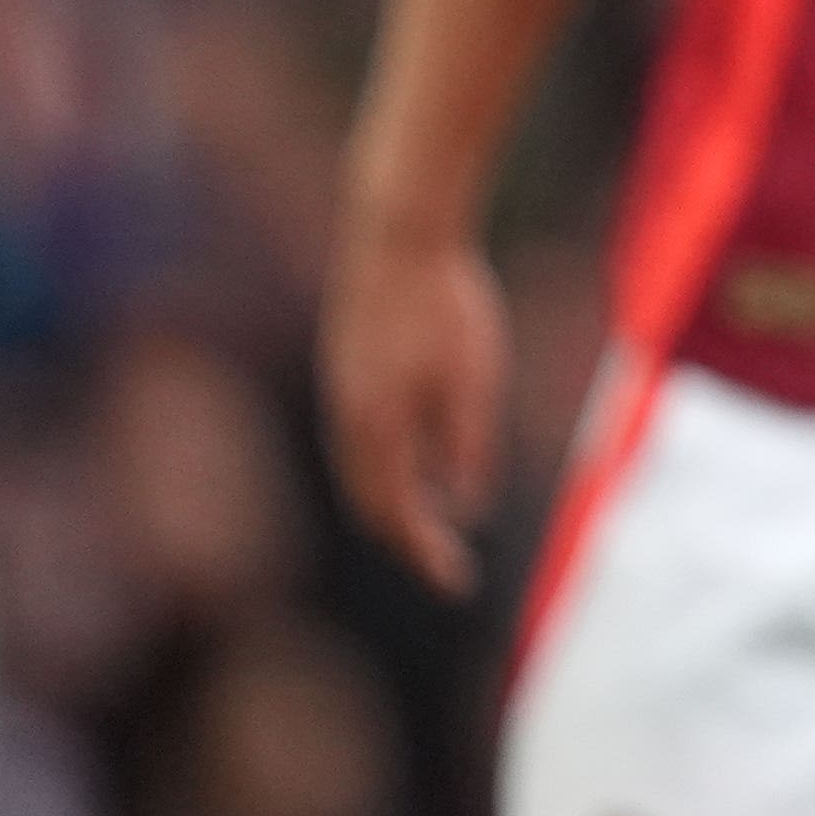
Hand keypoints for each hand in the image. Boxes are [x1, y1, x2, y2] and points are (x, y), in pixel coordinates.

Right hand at [321, 223, 508, 596]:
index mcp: (377, 431)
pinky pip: (360, 436)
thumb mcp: (474, 381)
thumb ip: (467, 447)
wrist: (398, 232)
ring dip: (392, 502)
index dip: (427, 555)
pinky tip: (417, 460)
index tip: (457, 584)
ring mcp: (341, 391)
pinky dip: (386, 464)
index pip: (399, 516)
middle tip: (443, 564)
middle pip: (370, 502)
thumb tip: (466, 507)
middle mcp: (347, 420)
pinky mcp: (346, 364)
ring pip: (360, 469)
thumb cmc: (445, 305)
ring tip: (432, 522)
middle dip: (406, 538)